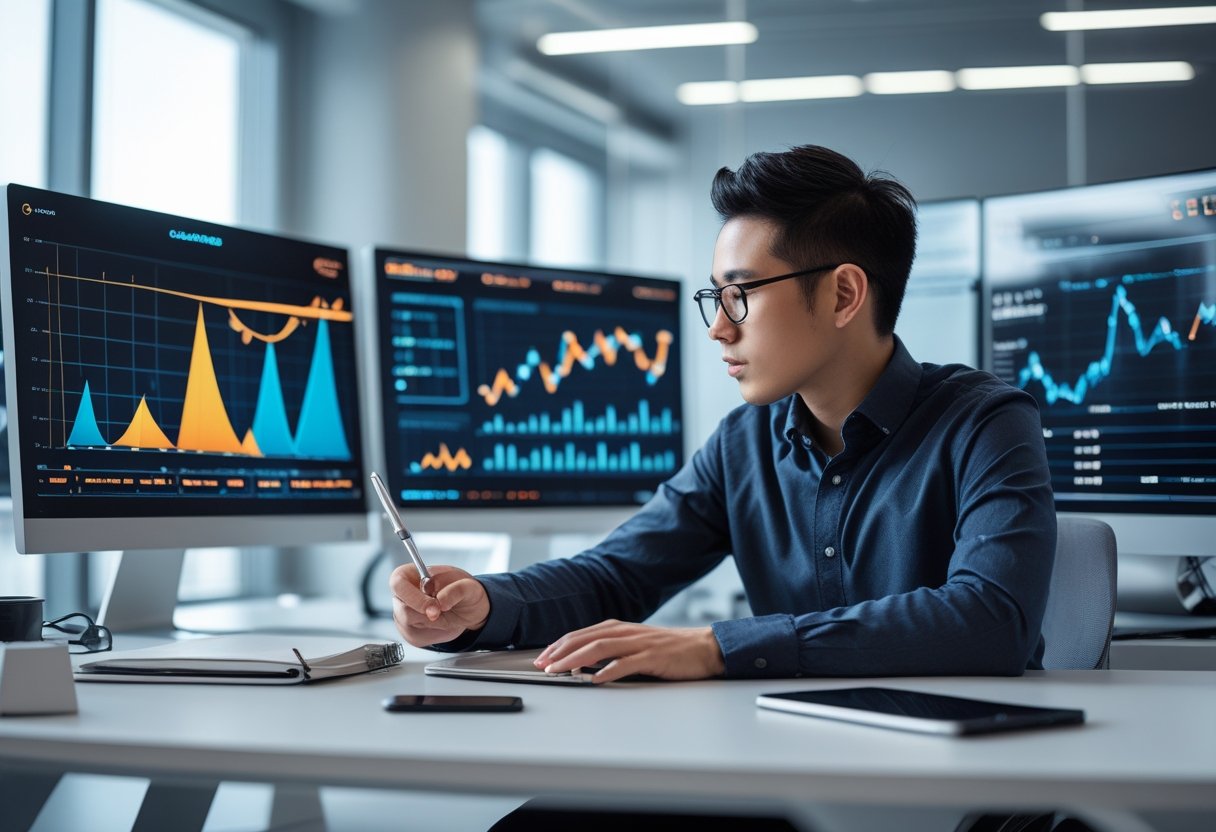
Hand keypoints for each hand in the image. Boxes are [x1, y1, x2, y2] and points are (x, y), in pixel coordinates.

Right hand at [389, 563, 490, 647]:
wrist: (469, 609)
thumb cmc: (463, 590)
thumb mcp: (469, 585)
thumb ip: (456, 590)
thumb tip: (441, 601)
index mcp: (409, 574)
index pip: (397, 583)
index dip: (413, 597)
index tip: (433, 607)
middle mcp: (402, 594)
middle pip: (402, 610)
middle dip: (426, 615)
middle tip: (443, 613)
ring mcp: (402, 614)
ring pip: (409, 625)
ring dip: (433, 623)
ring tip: (445, 614)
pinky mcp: (409, 631)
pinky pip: (417, 637)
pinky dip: (434, 633)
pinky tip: (442, 624)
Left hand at [533, 620, 725, 683]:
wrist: (704, 647)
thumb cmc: (669, 650)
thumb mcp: (635, 645)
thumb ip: (612, 650)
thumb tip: (583, 663)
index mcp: (619, 628)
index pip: (581, 635)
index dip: (559, 646)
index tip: (542, 658)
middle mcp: (626, 632)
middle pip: (585, 639)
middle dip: (560, 652)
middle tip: (542, 665)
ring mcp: (639, 643)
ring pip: (600, 649)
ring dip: (576, 660)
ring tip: (559, 671)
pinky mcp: (653, 656)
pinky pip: (627, 663)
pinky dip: (609, 671)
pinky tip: (596, 680)